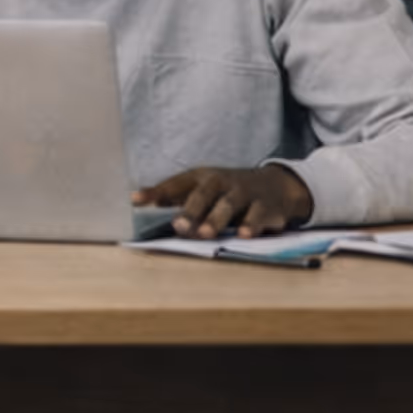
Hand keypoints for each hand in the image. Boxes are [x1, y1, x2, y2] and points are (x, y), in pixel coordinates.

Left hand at [135, 165, 314, 238]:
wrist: (277, 186)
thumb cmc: (229, 191)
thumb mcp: (203, 189)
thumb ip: (175, 197)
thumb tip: (137, 202)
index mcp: (202, 177)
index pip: (176, 184)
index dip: (157, 192)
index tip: (136, 200)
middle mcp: (222, 182)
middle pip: (204, 193)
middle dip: (191, 209)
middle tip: (179, 225)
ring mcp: (245, 192)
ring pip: (229, 204)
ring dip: (217, 218)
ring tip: (206, 233)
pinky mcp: (265, 206)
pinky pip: (258, 214)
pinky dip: (251, 224)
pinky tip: (243, 235)